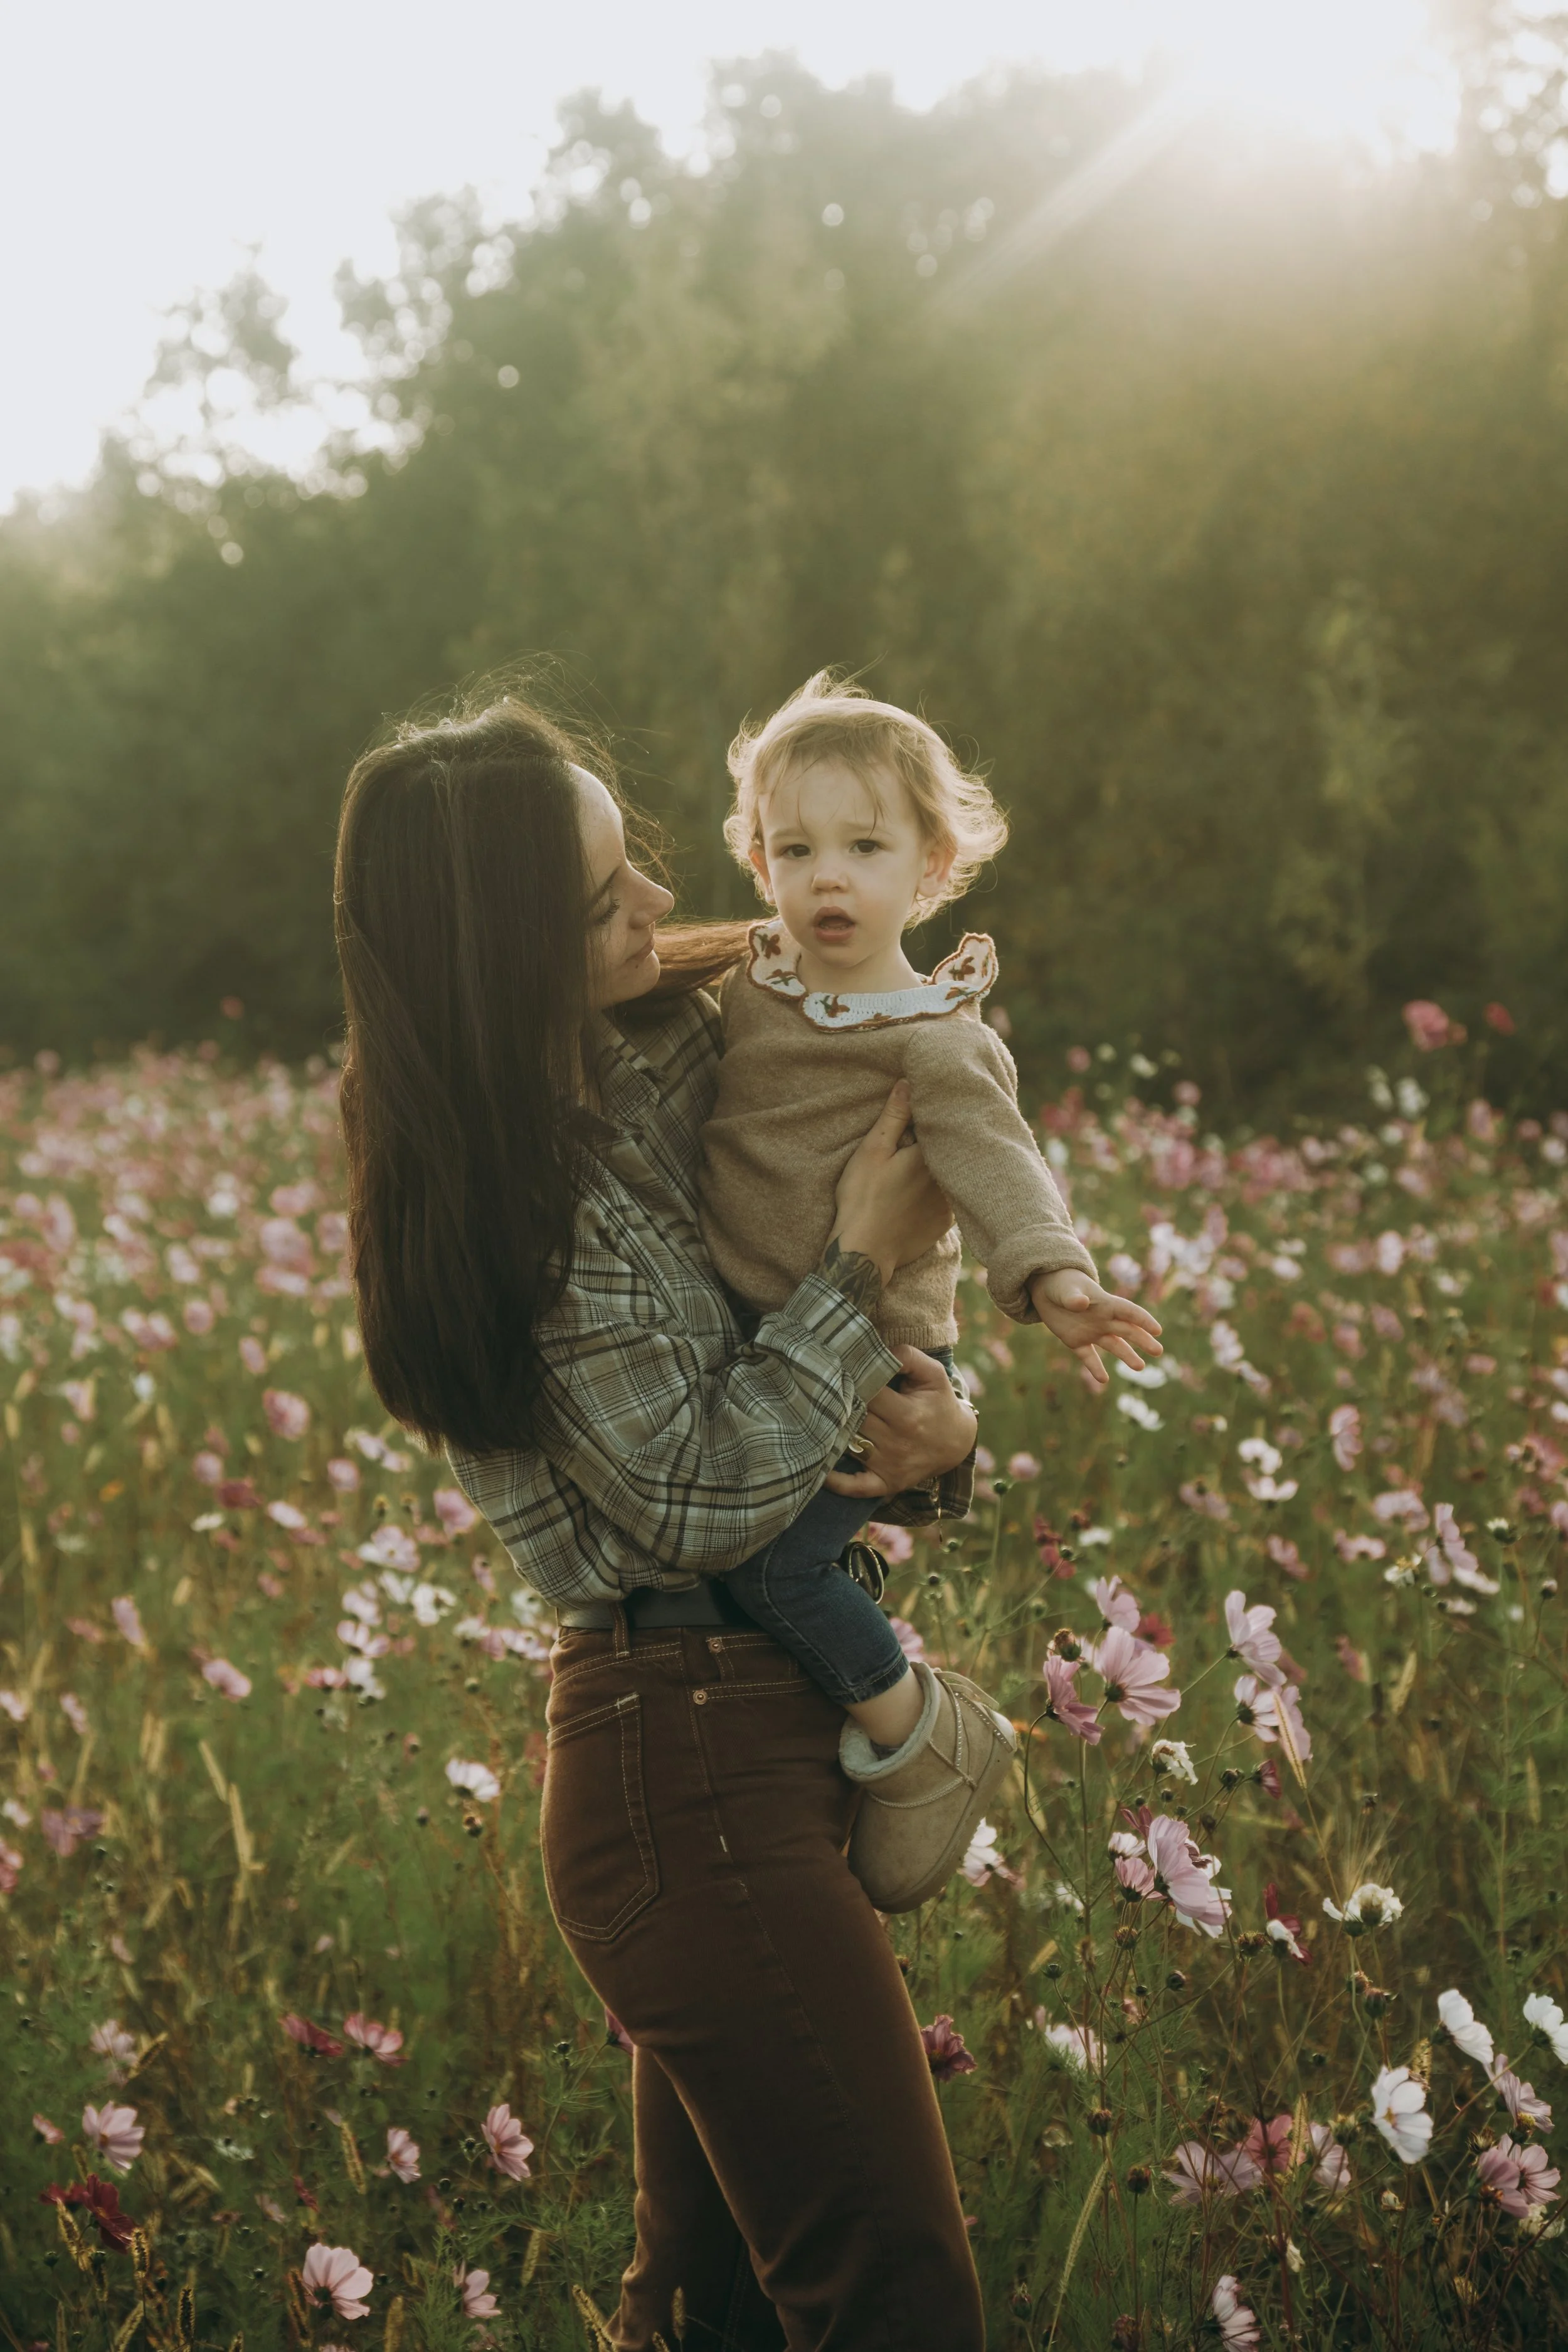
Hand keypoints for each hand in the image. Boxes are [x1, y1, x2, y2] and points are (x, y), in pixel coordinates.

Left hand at [824, 1348, 977, 1499]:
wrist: (956, 1442)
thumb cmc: (938, 1401)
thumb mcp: (933, 1373)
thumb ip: (907, 1356)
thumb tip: (877, 1349)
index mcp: (907, 1415)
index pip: (867, 1394)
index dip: (852, 1381)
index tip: (841, 1372)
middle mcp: (897, 1443)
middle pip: (853, 1420)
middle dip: (838, 1406)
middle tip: (820, 1393)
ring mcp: (889, 1466)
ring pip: (848, 1447)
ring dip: (831, 1435)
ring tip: (814, 1418)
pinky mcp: (885, 1484)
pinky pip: (855, 1487)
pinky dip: (836, 1482)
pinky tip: (819, 1469)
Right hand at [829, 1081, 953, 1287]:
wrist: (864, 1253)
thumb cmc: (862, 1198)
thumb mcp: (872, 1151)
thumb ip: (894, 1116)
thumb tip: (909, 1083)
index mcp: (931, 1155)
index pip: (942, 1125)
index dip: (935, 1114)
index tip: (929, 1105)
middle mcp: (948, 1178)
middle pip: (950, 1150)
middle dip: (942, 1139)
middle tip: (922, 1136)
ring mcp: (950, 1203)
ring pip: (952, 1174)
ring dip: (944, 1165)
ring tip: (925, 1161)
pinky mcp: (946, 1222)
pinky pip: (949, 1197)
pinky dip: (941, 1190)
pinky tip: (925, 1190)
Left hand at [1029, 1268, 1163, 1390]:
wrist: (1047, 1290)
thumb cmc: (1061, 1285)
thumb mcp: (1066, 1289)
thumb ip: (1073, 1298)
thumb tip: (1081, 1303)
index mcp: (1105, 1303)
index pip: (1128, 1312)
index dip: (1143, 1320)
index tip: (1157, 1331)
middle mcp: (1103, 1319)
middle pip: (1127, 1331)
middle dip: (1143, 1340)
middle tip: (1158, 1351)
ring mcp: (1091, 1331)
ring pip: (1113, 1345)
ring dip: (1126, 1356)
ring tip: (1140, 1368)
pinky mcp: (1076, 1341)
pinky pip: (1088, 1357)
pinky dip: (1095, 1368)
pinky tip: (1103, 1380)